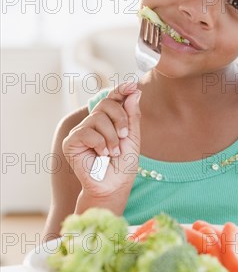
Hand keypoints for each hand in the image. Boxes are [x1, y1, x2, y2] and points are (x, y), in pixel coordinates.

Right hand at [62, 82, 140, 199]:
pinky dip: (99, 143)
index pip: (112, 98)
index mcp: (108, 120)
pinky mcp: (71, 142)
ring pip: (97, 117)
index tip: (131, 85)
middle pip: (105, 103)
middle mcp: (92, 123)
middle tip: (124, 136)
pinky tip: (101, 154)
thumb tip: (133, 92)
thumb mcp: (132, 137)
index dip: (120, 90)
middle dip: (120, 118)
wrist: (114, 186)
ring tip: (112, 152)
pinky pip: (87, 131)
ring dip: (111, 136)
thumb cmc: (123, 164)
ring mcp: (80, 131)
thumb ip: (132, 115)